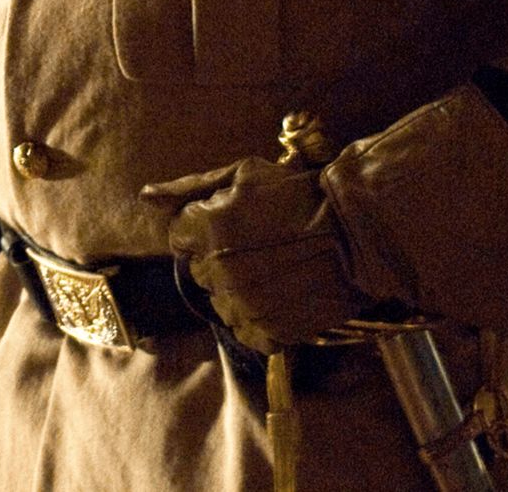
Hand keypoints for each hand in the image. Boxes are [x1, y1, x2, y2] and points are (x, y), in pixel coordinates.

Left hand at [139, 156, 363, 350]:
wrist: (362, 234)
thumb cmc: (302, 196)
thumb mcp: (244, 174)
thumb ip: (189, 187)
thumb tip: (145, 196)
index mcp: (208, 228)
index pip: (180, 236)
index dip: (204, 226)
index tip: (234, 223)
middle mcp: (221, 269)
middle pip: (200, 270)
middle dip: (220, 257)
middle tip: (259, 246)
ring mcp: (247, 303)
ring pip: (221, 303)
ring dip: (239, 290)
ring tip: (274, 271)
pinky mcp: (273, 330)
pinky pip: (247, 332)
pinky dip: (259, 319)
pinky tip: (281, 296)